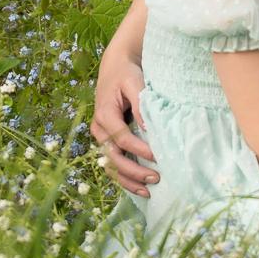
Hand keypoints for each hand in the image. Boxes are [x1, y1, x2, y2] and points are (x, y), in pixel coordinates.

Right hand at [91, 54, 158, 195]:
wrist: (116, 66)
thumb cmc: (126, 73)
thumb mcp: (134, 82)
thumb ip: (140, 104)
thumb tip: (149, 128)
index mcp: (104, 115)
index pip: (122, 139)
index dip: (140, 150)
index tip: (158, 156)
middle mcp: (99, 129)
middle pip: (114, 157)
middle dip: (134, 171)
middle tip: (156, 178)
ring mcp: (102, 136)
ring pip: (111, 165)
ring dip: (128, 180)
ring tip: (148, 191)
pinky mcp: (108, 140)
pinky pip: (114, 162)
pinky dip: (125, 176)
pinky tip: (140, 187)